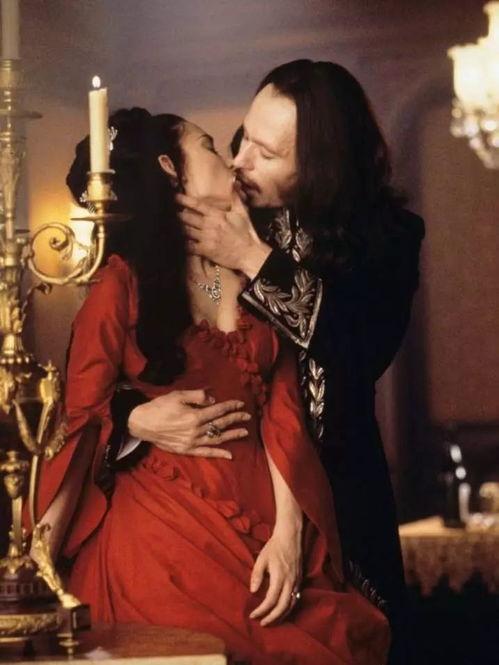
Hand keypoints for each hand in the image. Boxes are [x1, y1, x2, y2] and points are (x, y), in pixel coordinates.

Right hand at [128, 389, 250, 458]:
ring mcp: (192, 442)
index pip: (218, 410)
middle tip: (247, 416)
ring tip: (244, 433)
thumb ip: (197, 396)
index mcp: (195, 416)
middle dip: (235, 419)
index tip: (241, 403)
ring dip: (232, 435)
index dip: (231, 406)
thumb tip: (213, 399)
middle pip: (220, 424)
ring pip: (217, 439)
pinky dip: (218, 454)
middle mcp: (196, 431)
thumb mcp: (178, 395)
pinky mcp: (186, 450)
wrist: (142, 423)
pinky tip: (230, 454)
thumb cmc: (159, 406)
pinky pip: (206, 453)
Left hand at [177, 191, 271, 278]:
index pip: (197, 205)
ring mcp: (206, 238)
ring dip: (180, 229)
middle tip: (175, 214)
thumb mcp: (242, 213)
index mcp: (217, 215)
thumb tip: (233, 182)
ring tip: (176, 227)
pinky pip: (189, 246)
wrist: (248, 253)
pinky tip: (183, 242)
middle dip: (179, 215)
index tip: (176, 197)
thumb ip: (235, 198)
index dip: (184, 200)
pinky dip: (184, 243)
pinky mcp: (206, 250)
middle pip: (187, 217)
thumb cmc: (245, 234)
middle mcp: (210, 225)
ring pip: (186, 231)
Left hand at [249, 527, 302, 625]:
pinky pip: (296, 599)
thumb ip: (257, 575)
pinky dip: (288, 608)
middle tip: (262, 623)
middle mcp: (290, 582)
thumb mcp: (261, 559)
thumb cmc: (274, 547)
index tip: (253, 615)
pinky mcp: (300, 580)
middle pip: (282, 607)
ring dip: (281, 616)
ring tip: (271, 621)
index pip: (270, 600)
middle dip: (271, 618)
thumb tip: (253, 591)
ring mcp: (296, 582)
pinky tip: (282, 610)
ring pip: (291, 605)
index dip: (261, 610)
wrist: (290, 536)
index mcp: (279, 577)